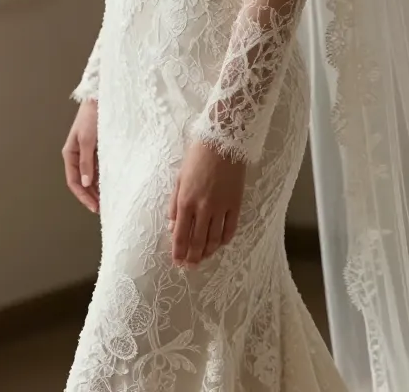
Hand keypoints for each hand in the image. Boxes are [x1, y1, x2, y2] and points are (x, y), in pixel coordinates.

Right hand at [62, 100, 98, 213]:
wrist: (100, 98)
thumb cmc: (92, 116)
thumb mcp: (87, 140)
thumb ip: (87, 162)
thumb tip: (86, 183)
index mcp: (70, 153)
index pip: (74, 181)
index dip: (83, 196)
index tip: (94, 207)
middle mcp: (78, 155)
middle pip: (82, 181)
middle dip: (90, 195)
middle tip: (103, 208)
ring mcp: (88, 152)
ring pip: (91, 176)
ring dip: (97, 188)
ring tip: (108, 200)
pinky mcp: (99, 148)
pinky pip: (99, 167)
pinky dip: (103, 177)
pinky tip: (111, 184)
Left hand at [168, 141, 245, 268]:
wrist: (223, 141)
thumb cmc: (197, 156)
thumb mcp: (179, 178)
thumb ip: (175, 204)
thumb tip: (172, 226)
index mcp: (186, 201)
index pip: (181, 235)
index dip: (179, 252)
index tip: (178, 262)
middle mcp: (203, 208)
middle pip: (197, 241)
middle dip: (192, 257)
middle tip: (190, 267)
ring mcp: (221, 207)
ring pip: (214, 239)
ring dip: (207, 252)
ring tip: (203, 258)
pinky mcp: (235, 203)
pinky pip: (230, 228)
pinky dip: (224, 240)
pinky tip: (220, 243)